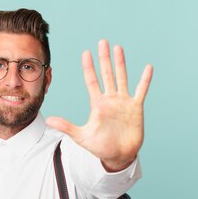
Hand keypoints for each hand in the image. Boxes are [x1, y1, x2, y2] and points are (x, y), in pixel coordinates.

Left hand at [46, 40, 152, 171]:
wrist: (118, 156)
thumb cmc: (100, 147)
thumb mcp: (82, 137)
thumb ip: (67, 126)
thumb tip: (49, 121)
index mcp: (97, 104)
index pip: (92, 81)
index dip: (88, 68)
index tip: (85, 53)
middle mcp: (110, 99)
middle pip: (106, 74)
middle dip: (104, 59)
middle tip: (102, 42)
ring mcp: (123, 102)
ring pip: (122, 78)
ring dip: (120, 63)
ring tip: (118, 48)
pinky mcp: (136, 108)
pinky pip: (141, 90)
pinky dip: (145, 80)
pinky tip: (148, 67)